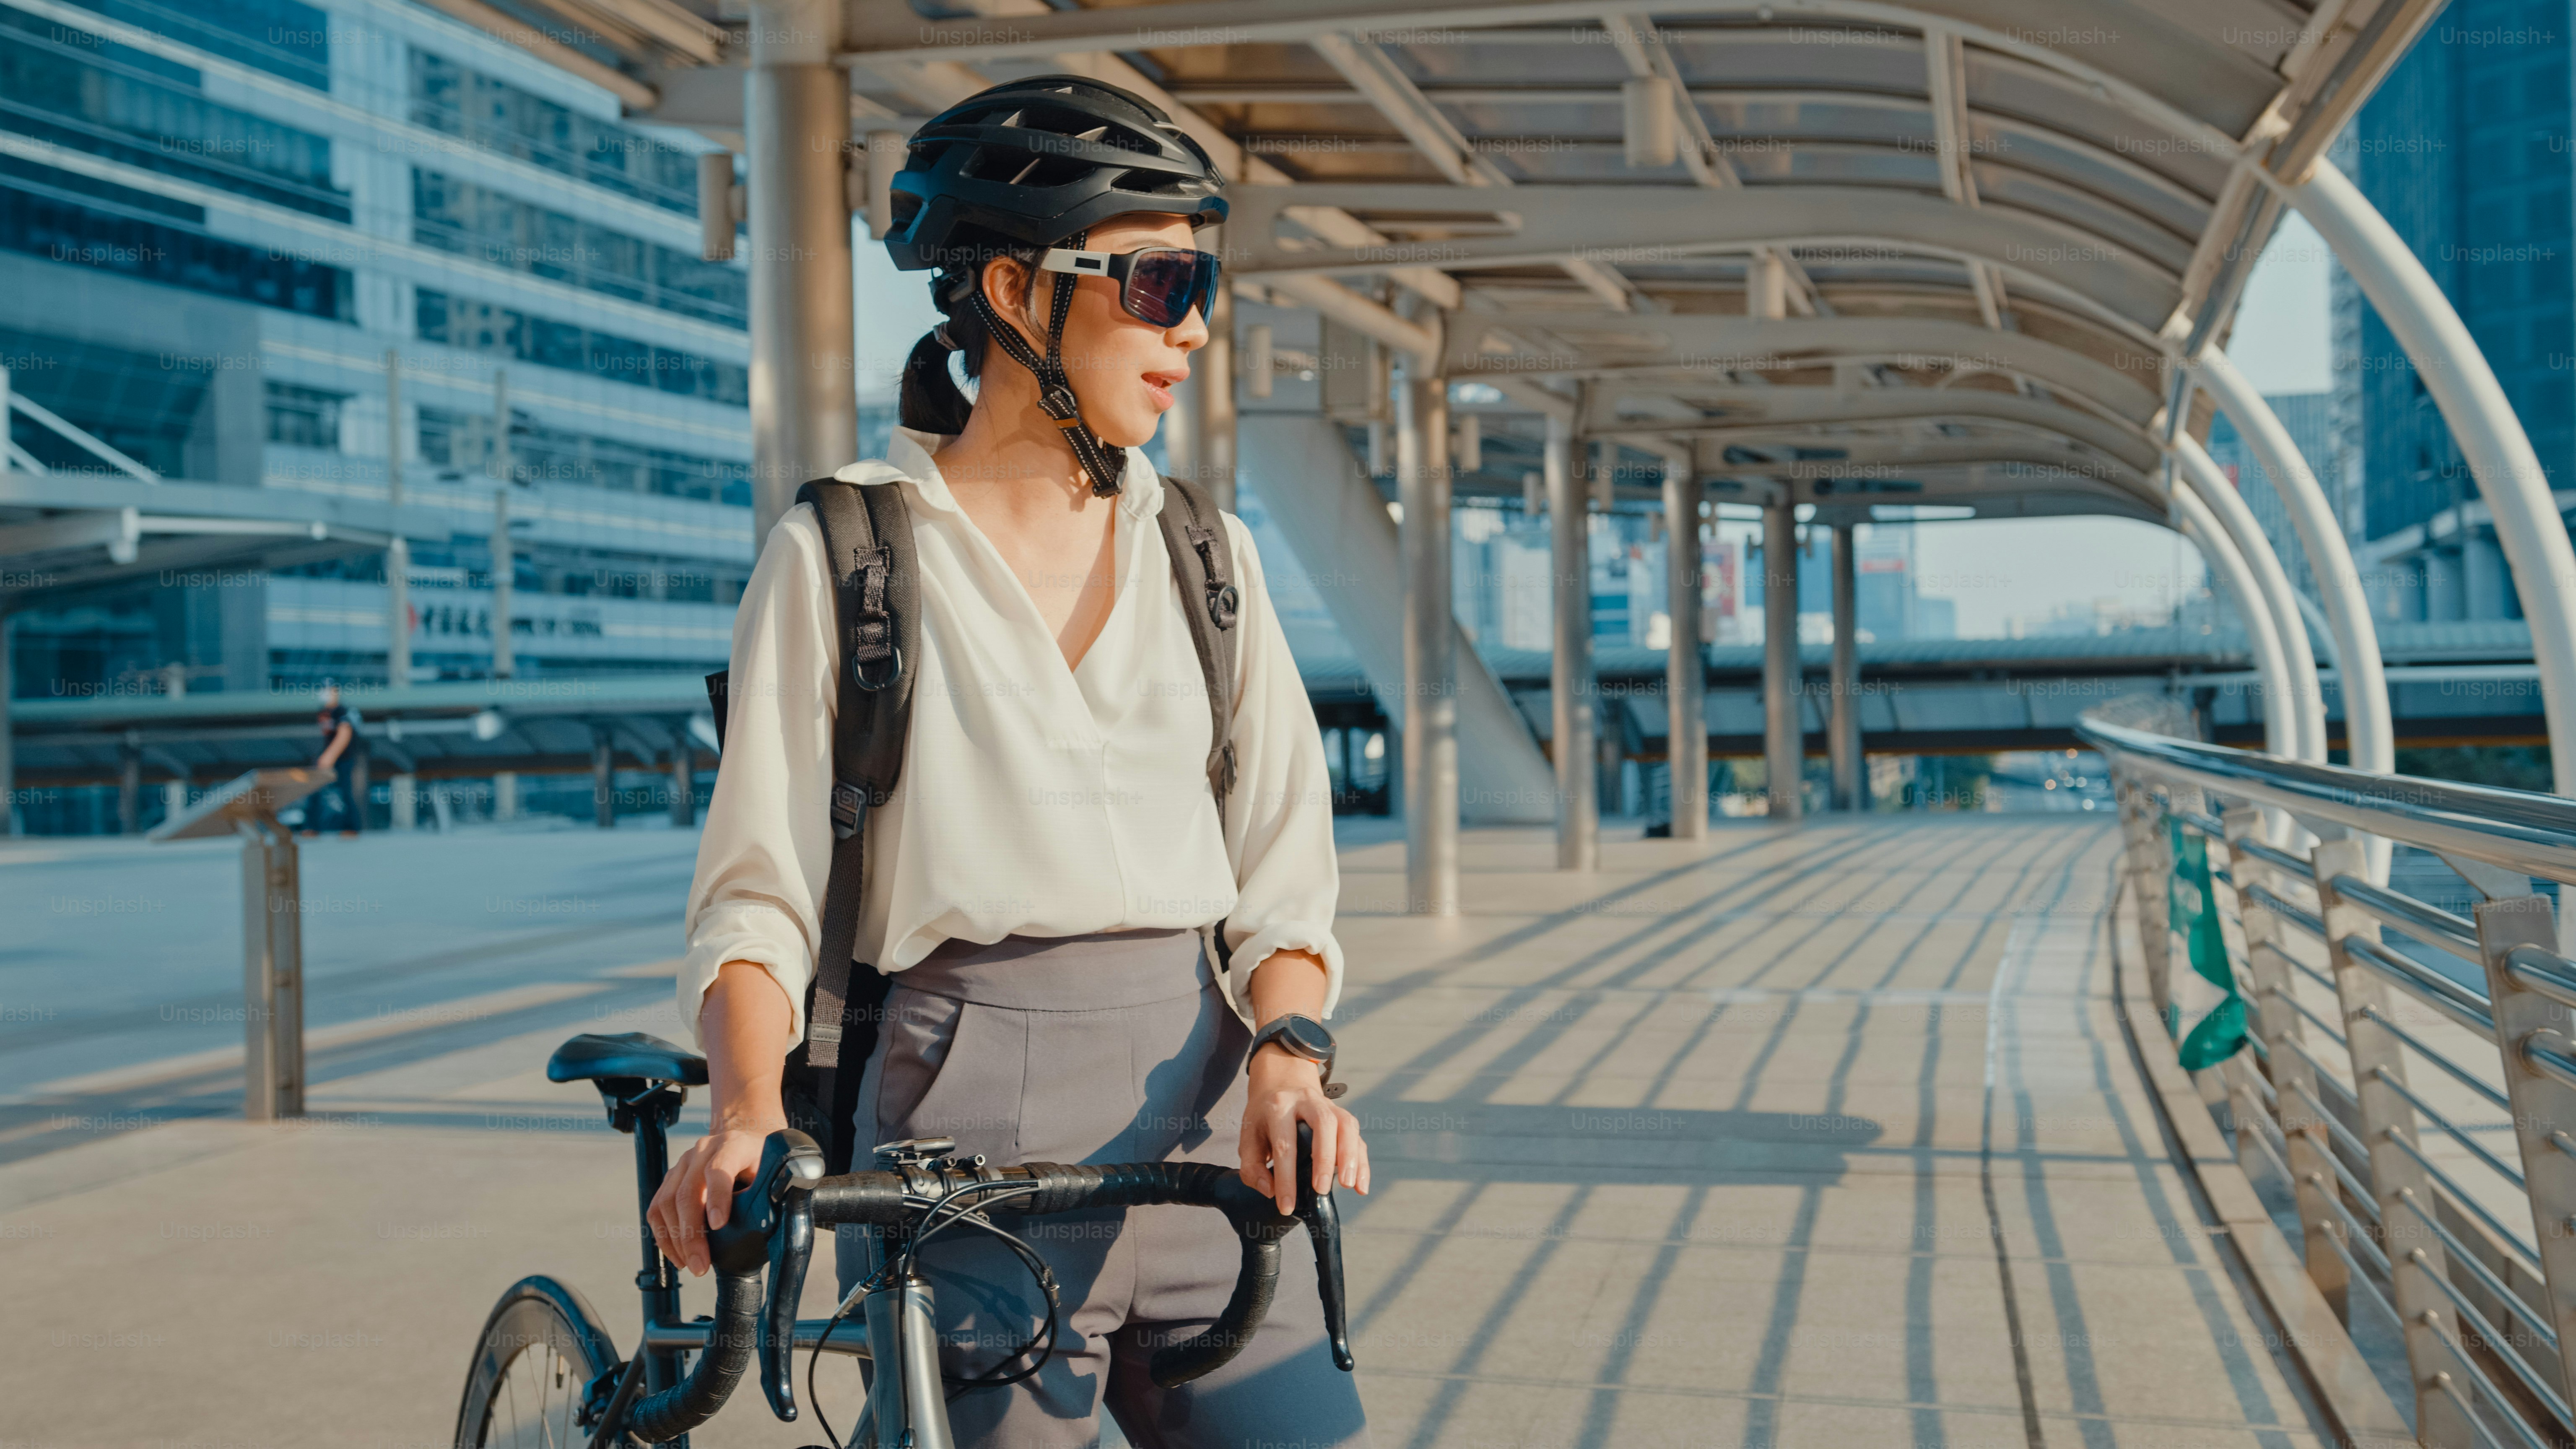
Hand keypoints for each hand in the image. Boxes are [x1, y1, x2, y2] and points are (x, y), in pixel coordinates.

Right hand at [647, 1111, 786, 1276]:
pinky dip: (664, 1235)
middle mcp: (703, 1150)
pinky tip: (677, 1255)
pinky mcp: (670, 1178)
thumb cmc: (760, 1162)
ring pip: (667, 1203)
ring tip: (690, 1265)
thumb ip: (767, 1195)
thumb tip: (764, 1230)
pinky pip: (657, 1208)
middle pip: (687, 1192)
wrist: (745, 1140)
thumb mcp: (771, 1172)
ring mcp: (682, 1163)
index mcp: (733, 1145)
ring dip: (676, 1240)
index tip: (719, 1226)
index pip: (719, 1169)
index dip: (717, 1197)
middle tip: (701, 1265)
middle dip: (692, 1234)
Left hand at [1239, 1044, 1368, 1213]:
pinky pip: (1357, 1137)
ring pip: (1346, 1125)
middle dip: (1324, 1159)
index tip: (1287, 1206)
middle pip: (1323, 1124)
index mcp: (1278, 1106)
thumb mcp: (1248, 1135)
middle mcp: (1306, 1101)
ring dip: (1350, 1157)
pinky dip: (1362, 1162)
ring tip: (1348, 1185)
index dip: (1286, 1178)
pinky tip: (1361, 1185)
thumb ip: (1251, 1167)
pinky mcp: (1343, 1116)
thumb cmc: (1264, 1116)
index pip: (1284, 1145)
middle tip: (1322, 1190)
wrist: (1282, 1082)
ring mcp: (1329, 1105)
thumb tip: (1270, 1191)